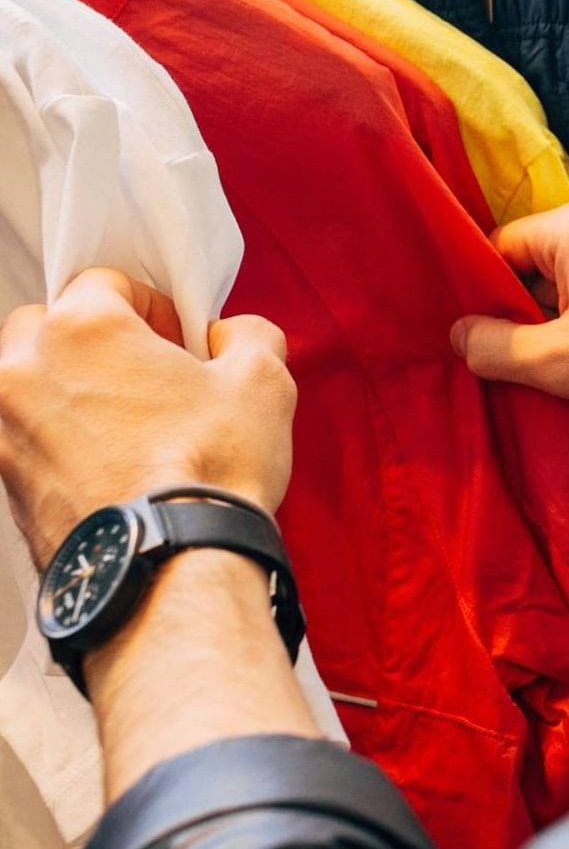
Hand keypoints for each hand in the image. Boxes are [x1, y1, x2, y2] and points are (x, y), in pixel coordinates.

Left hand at [0, 269, 296, 569]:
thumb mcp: (262, 381)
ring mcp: (4, 430)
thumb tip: (231, 336)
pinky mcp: (4, 483)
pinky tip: (110, 464)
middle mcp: (25, 370)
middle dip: (92, 339)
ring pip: (24, 380)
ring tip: (126, 423)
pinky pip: (24, 436)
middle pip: (46, 323)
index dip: (153, 306)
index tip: (179, 341)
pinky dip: (57, 439)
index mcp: (82, 329)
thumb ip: (247, 337)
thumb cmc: (207, 472)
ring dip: (67, 387)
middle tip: (146, 372)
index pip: (105, 280)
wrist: (168, 568)